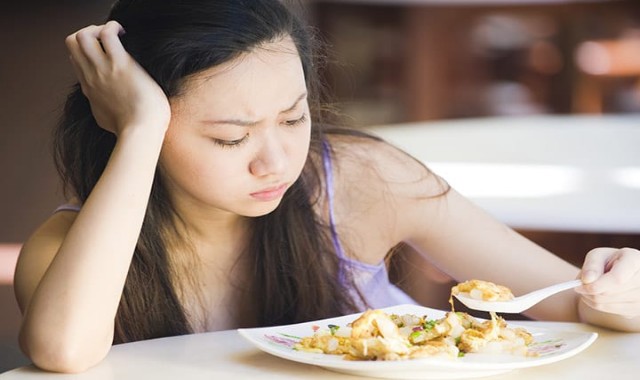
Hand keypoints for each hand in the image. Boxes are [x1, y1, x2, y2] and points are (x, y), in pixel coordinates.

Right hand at [65, 20, 169, 135]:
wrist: (140, 132)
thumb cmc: (132, 129)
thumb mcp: (106, 119)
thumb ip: (102, 108)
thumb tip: (107, 107)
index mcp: (90, 88)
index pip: (76, 59)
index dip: (87, 50)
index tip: (104, 52)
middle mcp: (91, 76)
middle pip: (72, 43)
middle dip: (88, 33)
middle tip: (108, 39)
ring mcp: (103, 69)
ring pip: (82, 36)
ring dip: (97, 29)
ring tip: (116, 34)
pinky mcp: (120, 64)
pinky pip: (107, 34)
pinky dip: (112, 27)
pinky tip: (124, 33)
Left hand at [576, 247, 639, 317]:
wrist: (623, 273)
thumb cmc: (610, 261)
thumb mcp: (598, 255)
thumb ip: (591, 265)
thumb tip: (587, 280)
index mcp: (635, 260)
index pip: (617, 279)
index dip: (596, 285)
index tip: (579, 286)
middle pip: (610, 293)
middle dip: (589, 291)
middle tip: (579, 286)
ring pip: (608, 304)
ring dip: (591, 298)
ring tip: (588, 288)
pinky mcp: (638, 309)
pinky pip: (610, 310)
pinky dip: (597, 304)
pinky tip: (597, 295)